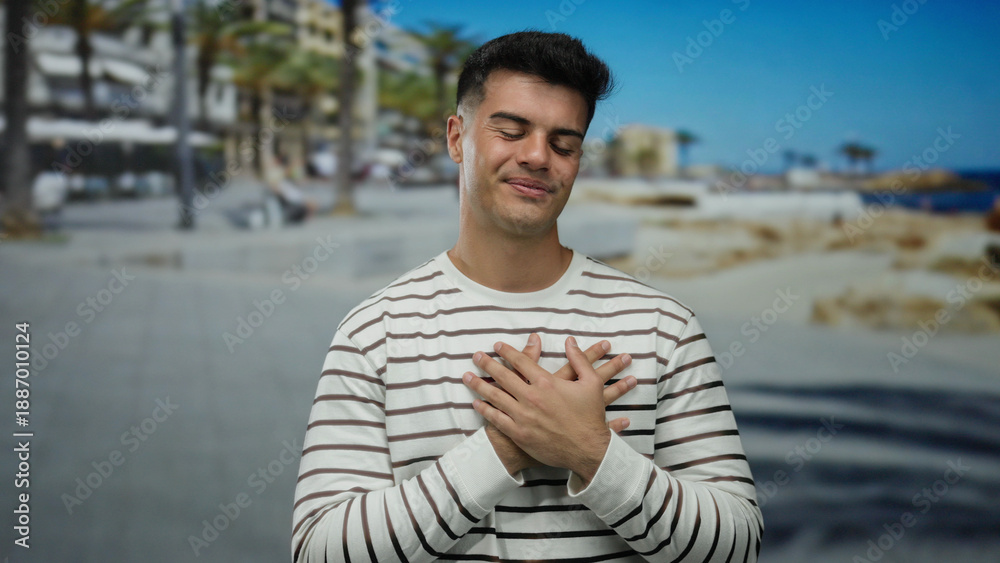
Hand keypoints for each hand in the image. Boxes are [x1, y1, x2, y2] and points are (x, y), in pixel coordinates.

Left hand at [466, 336, 634, 483]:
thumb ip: (579, 359)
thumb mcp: (591, 383)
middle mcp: (531, 397)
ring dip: (479, 385)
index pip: (521, 362)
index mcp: (546, 383)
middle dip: (487, 364)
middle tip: (476, 356)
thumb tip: (570, 341)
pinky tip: (476, 403)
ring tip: (467, 376)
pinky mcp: (520, 434)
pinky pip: (497, 419)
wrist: (588, 449)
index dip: (507, 352)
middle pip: (503, 376)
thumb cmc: (590, 416)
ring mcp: (523, 416)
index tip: (496, 346)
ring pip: (495, 396)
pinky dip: (485, 410)